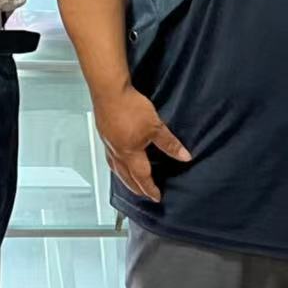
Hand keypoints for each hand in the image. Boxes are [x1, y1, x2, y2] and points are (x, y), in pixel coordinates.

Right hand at [93, 85, 191, 202]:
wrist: (109, 90)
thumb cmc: (129, 107)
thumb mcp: (155, 126)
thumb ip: (169, 143)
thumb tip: (184, 156)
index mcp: (130, 154)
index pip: (142, 178)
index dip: (150, 189)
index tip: (156, 197)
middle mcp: (116, 152)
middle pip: (126, 177)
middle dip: (135, 188)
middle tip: (143, 194)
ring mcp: (107, 142)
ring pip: (115, 167)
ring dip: (123, 177)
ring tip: (128, 180)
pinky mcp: (102, 131)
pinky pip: (109, 155)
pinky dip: (115, 163)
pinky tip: (117, 156)